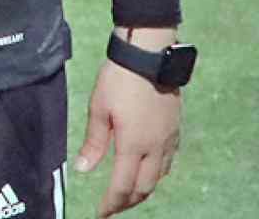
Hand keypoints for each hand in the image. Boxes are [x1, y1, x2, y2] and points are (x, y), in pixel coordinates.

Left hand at [77, 30, 182, 216]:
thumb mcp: (98, 108)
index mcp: (134, 145)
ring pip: (159, 177)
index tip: (100, 213)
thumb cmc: (119, 79)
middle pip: (144, 188)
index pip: (123, 186)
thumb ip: (93, 142)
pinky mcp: (175, 129)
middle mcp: (155, 147)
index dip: (111, 204)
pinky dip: (156, 174)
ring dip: (143, 189)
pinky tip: (146, 169)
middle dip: (127, 202)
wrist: (149, 55)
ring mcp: (169, 139)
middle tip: (111, 207)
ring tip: (127, 193)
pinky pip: (168, 162)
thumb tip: (83, 169)